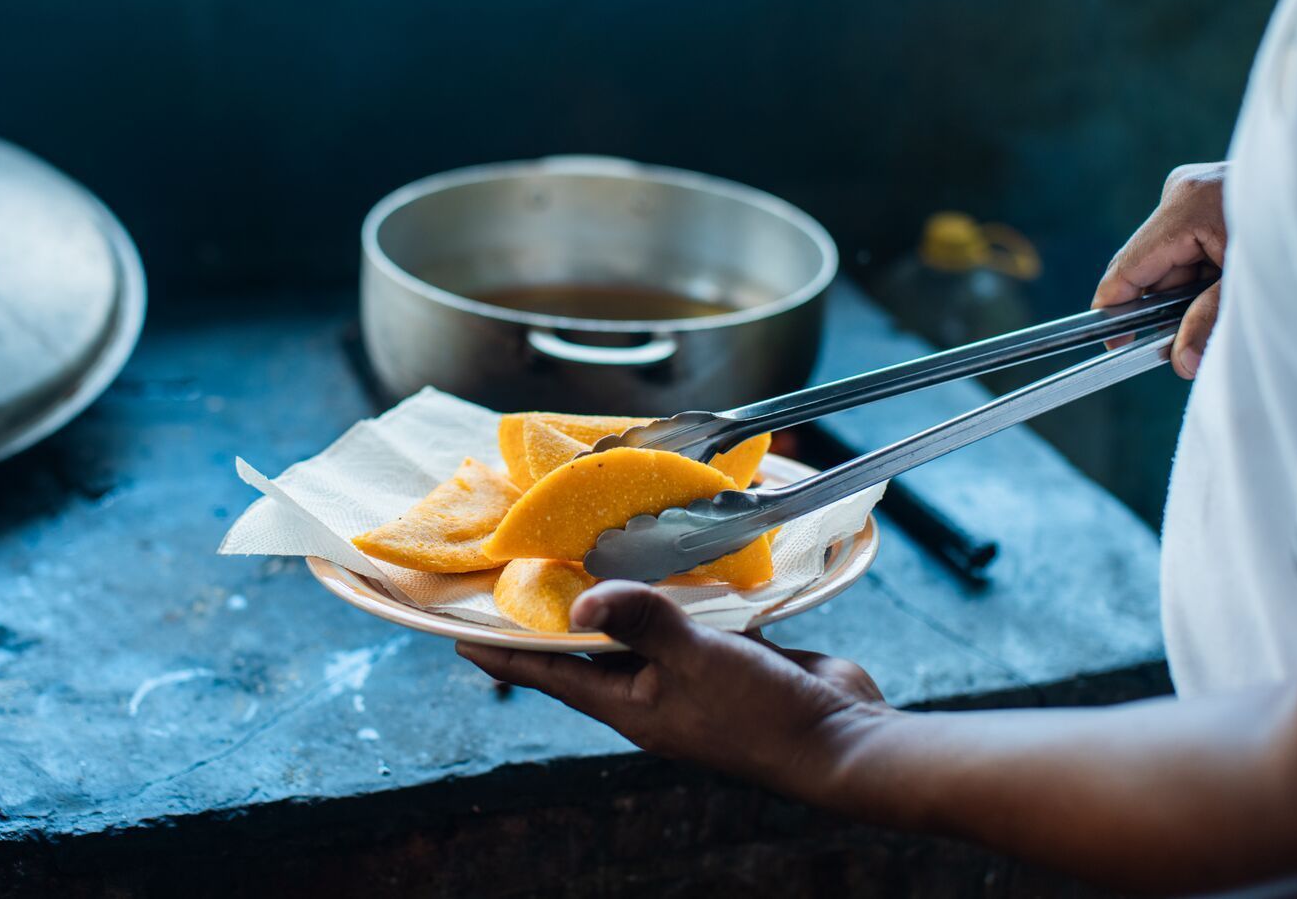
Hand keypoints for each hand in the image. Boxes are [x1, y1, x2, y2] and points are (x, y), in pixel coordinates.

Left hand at [456, 581, 888, 805]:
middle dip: (548, 616)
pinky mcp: (726, 658)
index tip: (455, 631)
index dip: (501, 652)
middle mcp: (649, 691)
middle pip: (582, 650)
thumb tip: (578, 604)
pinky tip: (665, 560)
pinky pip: (682, 622)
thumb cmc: (761, 715)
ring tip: (577, 555)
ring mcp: (687, 676)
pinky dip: (667, 594)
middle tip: (512, 571)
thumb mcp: (696, 661)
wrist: (841, 741)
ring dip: (610, 598)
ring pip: (634, 631)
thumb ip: (642, 623)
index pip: (545, 674)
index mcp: (628, 703)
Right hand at [1092, 162, 1227, 378]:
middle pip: (1149, 266)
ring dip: (1189, 288)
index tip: (1114, 344)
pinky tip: (1226, 278)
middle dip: (1168, 304)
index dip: (1115, 310)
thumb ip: (1208, 322)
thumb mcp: (1250, 285)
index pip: (1127, 267)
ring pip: (1170, 259)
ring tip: (1228, 295)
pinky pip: (1186, 246)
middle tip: (1195, 335)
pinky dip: (1202, 272)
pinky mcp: (1206, 197)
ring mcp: (1193, 190)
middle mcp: (1181, 191)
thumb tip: (1179, 362)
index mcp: (1185, 206)